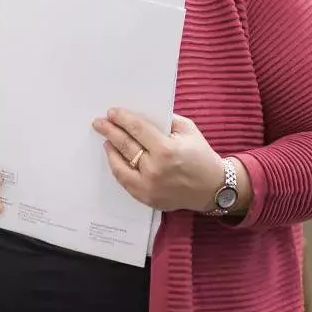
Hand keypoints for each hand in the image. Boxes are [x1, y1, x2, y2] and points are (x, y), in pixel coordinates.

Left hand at [93, 109, 225, 211]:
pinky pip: (125, 181)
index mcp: (166, 150)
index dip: (122, 119)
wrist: (213, 188)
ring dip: (111, 151)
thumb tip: (141, 114)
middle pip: (125, 146)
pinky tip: (115, 158)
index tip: (111, 112)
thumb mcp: (188, 130)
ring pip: (120, 166)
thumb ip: (166, 120)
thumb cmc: (201, 155)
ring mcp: (149, 187)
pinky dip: (118, 168)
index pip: (137, 130)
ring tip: (106, 140)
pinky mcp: (147, 198)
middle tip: (99, 123)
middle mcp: (155, 169)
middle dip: (110, 131)